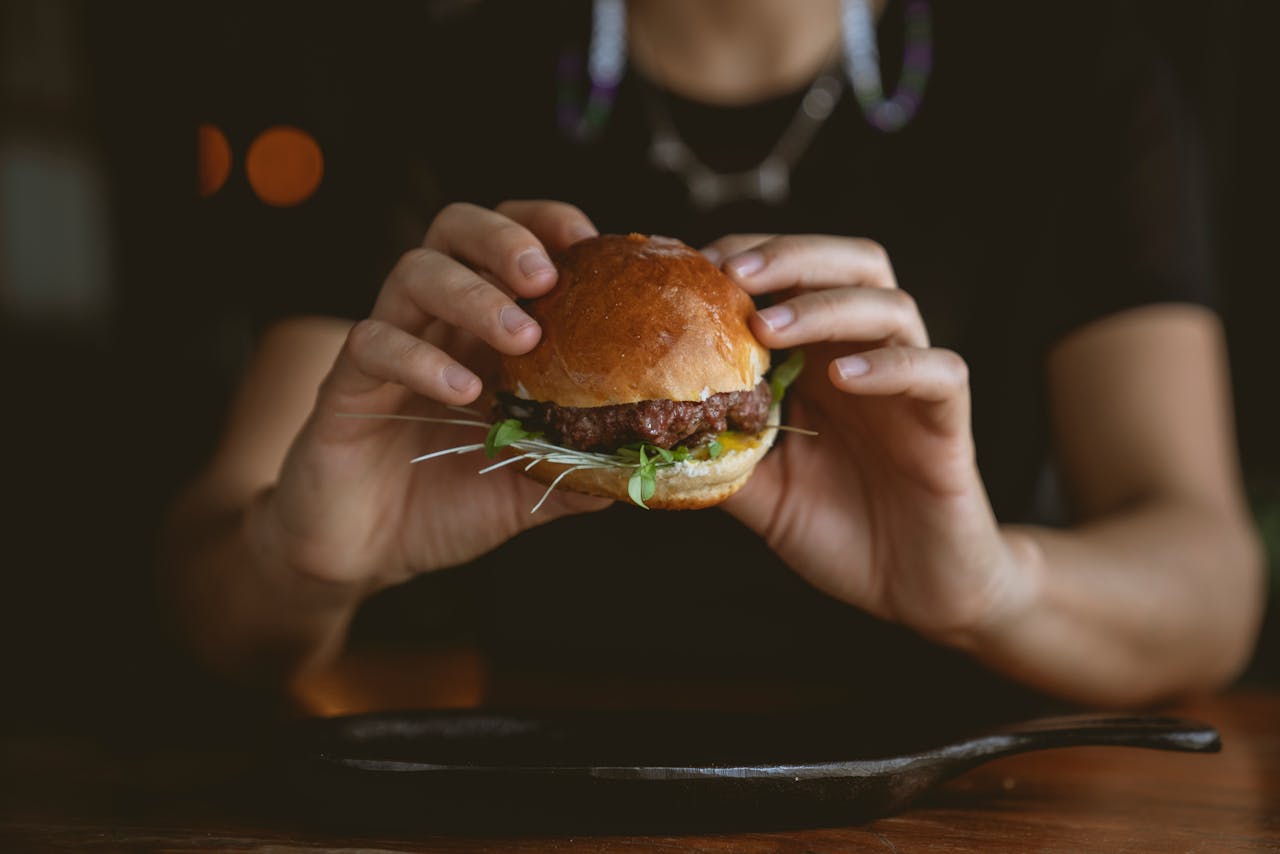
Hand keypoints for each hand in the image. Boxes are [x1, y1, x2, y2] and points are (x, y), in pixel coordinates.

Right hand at [256, 201, 609, 594]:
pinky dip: (420, 358)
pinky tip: (462, 391)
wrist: (365, 553)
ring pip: (414, 272)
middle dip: (504, 238)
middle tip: (545, 277)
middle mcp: (435, 322)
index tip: (590, 241)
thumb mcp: (528, 488)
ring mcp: (388, 346)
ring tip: (520, 337)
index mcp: (482, 329)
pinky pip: (373, 343)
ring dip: (472, 294)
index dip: (546, 225)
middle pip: (455, 229)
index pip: (509, 243)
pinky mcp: (345, 386)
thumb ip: (577, 469)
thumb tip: (639, 462)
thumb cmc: (449, 503)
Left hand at [704, 234, 1035, 640]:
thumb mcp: (760, 491)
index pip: (796, 276)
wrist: (914, 589)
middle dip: (790, 255)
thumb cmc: (839, 530)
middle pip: (852, 265)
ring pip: (891, 307)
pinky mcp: (947, 424)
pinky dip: (891, 366)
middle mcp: (869, 357)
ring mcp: (911, 387)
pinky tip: (843, 376)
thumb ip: (716, 456)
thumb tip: (646, 436)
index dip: (749, 257)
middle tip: (733, 274)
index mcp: (822, 361)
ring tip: (769, 327)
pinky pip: (938, 373)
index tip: (694, 265)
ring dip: (826, 306)